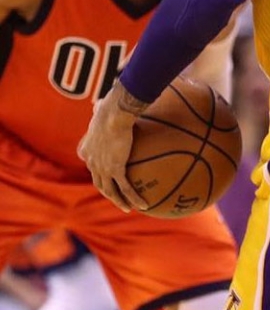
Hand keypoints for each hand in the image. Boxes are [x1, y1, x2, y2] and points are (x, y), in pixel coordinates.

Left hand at [77, 82, 147, 211]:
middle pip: (99, 182)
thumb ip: (100, 108)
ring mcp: (102, 167)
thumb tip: (102, 102)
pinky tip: (142, 204)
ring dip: (119, 201)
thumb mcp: (101, 108)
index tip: (104, 175)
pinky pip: (125, 188)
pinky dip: (133, 198)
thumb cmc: (109, 108)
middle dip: (108, 193)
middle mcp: (91, 161)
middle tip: (117, 199)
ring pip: (110, 190)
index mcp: (87, 149)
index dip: (96, 172)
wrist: (114, 115)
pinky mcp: (115, 169)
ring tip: (128, 208)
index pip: (89, 164)